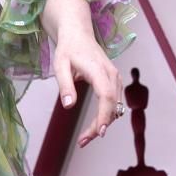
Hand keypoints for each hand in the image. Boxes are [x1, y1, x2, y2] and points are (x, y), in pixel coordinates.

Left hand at [52, 27, 123, 147]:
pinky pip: (114, 103)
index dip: (105, 115)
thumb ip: (64, 85)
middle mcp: (112, 75)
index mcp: (98, 70)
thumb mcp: (60, 65)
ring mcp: (116, 79)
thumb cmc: (68, 48)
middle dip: (100, 125)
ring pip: (115, 107)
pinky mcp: (115, 82)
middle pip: (112, 106)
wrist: (78, 34)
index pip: (107, 96)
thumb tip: (68, 106)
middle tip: (84, 141)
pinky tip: (95, 124)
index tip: (99, 131)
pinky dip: (106, 115)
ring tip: (86, 137)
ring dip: (103, 123)